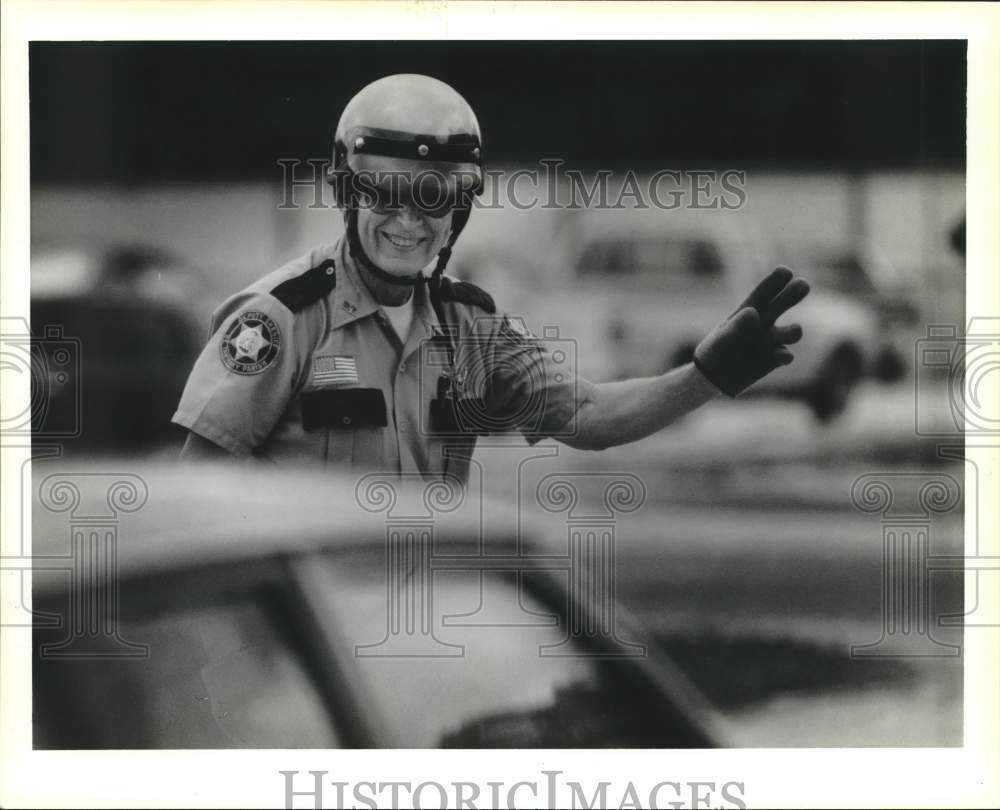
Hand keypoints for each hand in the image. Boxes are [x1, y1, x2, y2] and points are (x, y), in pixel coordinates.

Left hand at [693, 266, 809, 396]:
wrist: (714, 377)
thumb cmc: (715, 351)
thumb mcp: (723, 339)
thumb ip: (737, 326)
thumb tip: (754, 312)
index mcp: (748, 310)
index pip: (764, 292)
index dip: (774, 281)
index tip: (785, 271)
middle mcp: (763, 322)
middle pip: (783, 303)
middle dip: (793, 293)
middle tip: (803, 285)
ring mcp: (771, 340)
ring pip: (792, 332)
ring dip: (791, 332)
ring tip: (785, 334)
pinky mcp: (774, 358)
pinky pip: (786, 355)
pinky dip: (785, 355)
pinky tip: (781, 356)